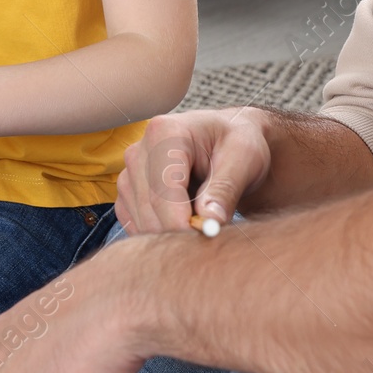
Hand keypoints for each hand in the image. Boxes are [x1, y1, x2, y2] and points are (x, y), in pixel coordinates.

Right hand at [116, 109, 271, 233]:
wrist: (226, 142)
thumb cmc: (237, 143)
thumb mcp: (244, 158)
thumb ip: (225, 189)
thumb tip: (210, 222)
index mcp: (165, 133)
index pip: (163, 191)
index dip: (183, 224)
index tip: (209, 238)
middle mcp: (139, 152)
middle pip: (149, 210)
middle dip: (181, 232)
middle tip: (214, 235)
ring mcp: (129, 173)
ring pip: (142, 222)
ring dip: (173, 233)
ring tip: (204, 222)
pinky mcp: (128, 193)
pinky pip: (136, 225)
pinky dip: (161, 233)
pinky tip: (187, 220)